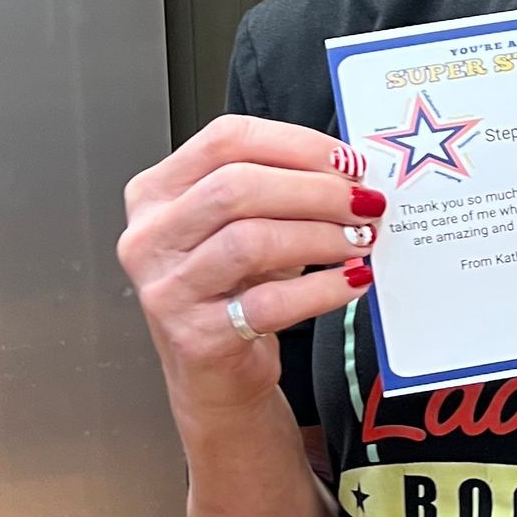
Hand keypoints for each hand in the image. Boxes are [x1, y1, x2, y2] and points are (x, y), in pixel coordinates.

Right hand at [119, 115, 379, 417]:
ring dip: (321, 236)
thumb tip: (349, 167)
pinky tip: (354, 280)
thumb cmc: (231, 290)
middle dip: (315, 191)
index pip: (224, 140)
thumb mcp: (241, 226)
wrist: (214, 375)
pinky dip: (323, 288)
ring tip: (362, 241)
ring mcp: (168, 289)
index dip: (294, 144)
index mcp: (157, 193)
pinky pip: (270, 302)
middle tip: (365, 202)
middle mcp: (150, 237)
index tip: (347, 161)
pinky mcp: (196, 336)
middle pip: (235, 187)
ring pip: (249, 241)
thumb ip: (278, 188)